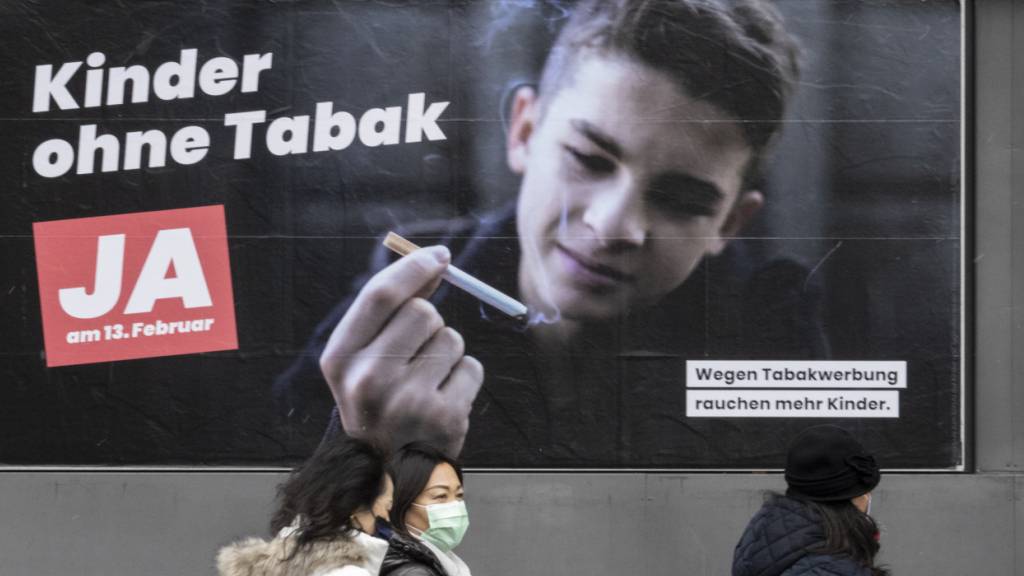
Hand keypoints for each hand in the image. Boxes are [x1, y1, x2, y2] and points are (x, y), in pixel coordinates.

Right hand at [319, 245, 483, 456]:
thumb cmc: (380, 404)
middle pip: (423, 312)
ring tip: (427, 384)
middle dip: (430, 324)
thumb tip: (432, 262)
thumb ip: (387, 314)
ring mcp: (408, 401)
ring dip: (447, 354)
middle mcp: (369, 380)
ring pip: (452, 338)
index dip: (413, 268)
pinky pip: (471, 367)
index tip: (439, 255)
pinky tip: (443, 401)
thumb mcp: (362, 362)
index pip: (380, 295)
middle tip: (417, 354)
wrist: (391, 475)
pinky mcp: (445, 418)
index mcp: (340, 360)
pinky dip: (464, 379)